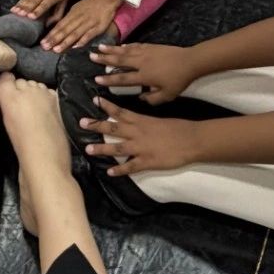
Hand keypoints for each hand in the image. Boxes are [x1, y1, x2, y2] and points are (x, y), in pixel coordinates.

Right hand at [0, 73, 66, 163]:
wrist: (45, 158)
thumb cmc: (21, 145)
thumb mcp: (7, 123)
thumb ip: (7, 104)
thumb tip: (9, 98)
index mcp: (9, 96)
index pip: (5, 79)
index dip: (5, 85)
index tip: (4, 94)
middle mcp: (26, 90)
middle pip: (20, 82)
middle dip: (19, 89)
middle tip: (18, 106)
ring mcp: (42, 93)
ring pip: (34, 85)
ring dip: (33, 93)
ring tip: (32, 109)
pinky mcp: (55, 98)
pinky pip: (48, 91)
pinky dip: (46, 96)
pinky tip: (45, 109)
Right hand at [11, 0, 73, 24]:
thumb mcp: (64, 2)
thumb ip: (57, 15)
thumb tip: (47, 25)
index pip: (44, 5)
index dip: (37, 11)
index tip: (31, 17)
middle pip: (33, 2)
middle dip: (26, 9)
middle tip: (20, 15)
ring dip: (20, 6)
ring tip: (14, 12)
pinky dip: (19, 2)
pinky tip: (14, 8)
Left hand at [43, 0, 121, 52]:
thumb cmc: (90, 4)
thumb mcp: (76, 9)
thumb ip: (68, 19)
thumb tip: (57, 29)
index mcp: (73, 14)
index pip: (60, 26)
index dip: (51, 34)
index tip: (42, 42)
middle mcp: (79, 19)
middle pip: (65, 30)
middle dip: (54, 40)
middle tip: (45, 47)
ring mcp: (89, 23)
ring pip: (75, 33)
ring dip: (65, 42)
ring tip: (56, 50)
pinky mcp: (99, 27)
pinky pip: (89, 34)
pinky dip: (83, 40)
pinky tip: (76, 47)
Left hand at [80, 98, 197, 175]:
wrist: (191, 140)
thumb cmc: (178, 127)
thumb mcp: (159, 120)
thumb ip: (145, 121)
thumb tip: (135, 119)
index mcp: (142, 121)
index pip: (120, 112)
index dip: (106, 106)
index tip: (95, 100)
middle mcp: (137, 133)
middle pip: (113, 129)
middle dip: (96, 126)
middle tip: (81, 123)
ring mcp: (141, 148)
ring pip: (117, 148)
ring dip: (102, 149)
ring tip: (88, 149)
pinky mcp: (147, 162)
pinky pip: (130, 167)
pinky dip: (120, 170)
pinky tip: (109, 172)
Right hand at [91, 42, 198, 104]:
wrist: (190, 62)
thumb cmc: (178, 80)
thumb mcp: (166, 95)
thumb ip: (152, 99)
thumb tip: (141, 98)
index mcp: (144, 76)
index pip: (123, 78)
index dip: (109, 79)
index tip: (97, 78)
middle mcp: (141, 62)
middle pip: (119, 60)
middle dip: (104, 59)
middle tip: (91, 56)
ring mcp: (146, 52)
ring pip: (125, 51)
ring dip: (112, 49)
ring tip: (99, 47)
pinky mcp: (151, 46)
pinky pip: (135, 46)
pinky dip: (126, 46)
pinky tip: (121, 45)